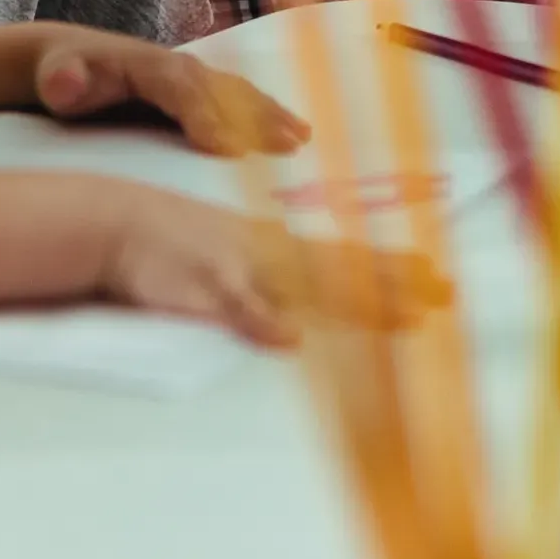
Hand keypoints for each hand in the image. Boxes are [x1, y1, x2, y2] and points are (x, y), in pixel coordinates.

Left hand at [35, 27, 308, 155]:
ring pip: (237, 93)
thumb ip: (62, 78)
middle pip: (220, 88)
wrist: (68, 59)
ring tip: (301, 139)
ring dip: (270, 114)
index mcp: (145, 64)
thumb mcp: (53, 75)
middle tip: (286, 144)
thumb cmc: (63, 75)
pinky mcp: (202, 94)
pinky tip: (297, 135)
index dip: (204, 113)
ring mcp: (193, 78)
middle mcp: (177, 66)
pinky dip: (269, 115)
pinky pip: (240, 102)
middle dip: (253, 115)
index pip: (179, 87)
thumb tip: (66, 82)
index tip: (227, 145)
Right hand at [98, 187, 443, 347]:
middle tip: (445, 294)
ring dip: (354, 298)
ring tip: (403, 314)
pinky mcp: (203, 286)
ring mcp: (239, 267)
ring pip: (307, 284)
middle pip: (341, 271)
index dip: (389, 270)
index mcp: (273, 249)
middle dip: (393, 284)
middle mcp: (267, 254)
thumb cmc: (170, 244)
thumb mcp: (225, 257)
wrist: (114, 222)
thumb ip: (264, 278)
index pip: (343, 260)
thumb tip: (301, 309)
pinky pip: (237, 304)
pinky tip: (289, 337)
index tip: (435, 279)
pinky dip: (261, 318)